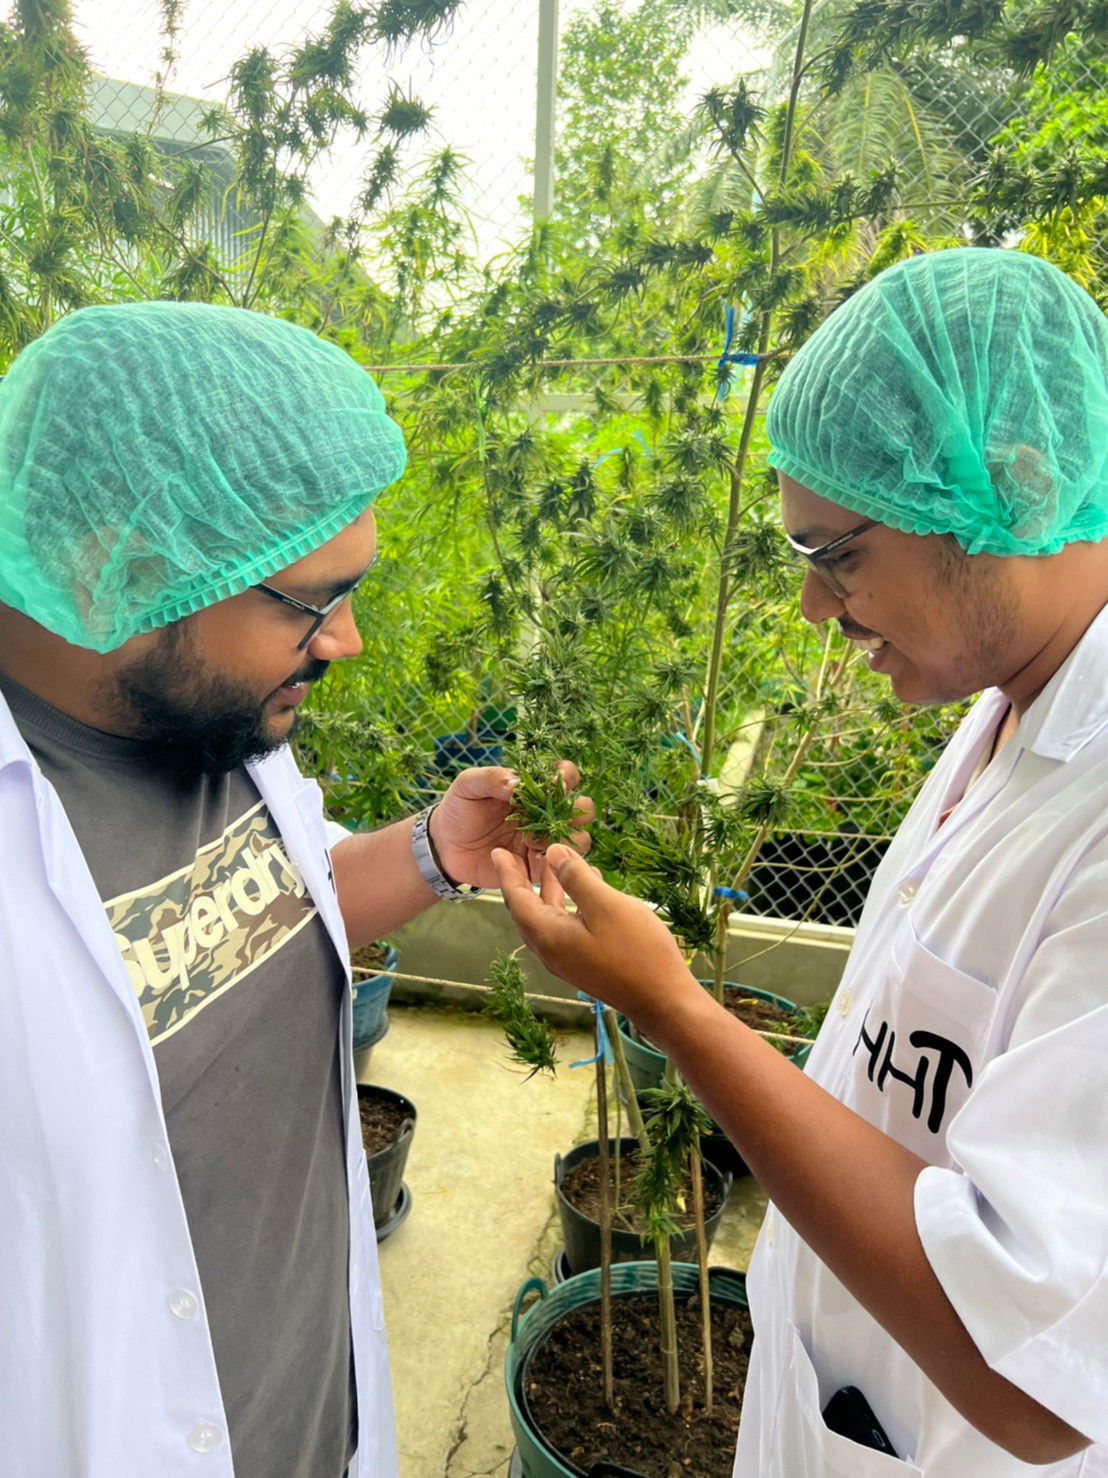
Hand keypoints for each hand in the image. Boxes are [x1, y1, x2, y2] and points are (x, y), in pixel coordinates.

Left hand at [430, 763, 593, 889]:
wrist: (443, 847)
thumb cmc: (458, 809)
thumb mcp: (468, 785)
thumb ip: (492, 777)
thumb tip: (517, 784)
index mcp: (533, 789)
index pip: (565, 775)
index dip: (567, 777)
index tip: (555, 782)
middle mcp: (545, 814)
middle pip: (582, 809)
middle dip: (579, 811)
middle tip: (557, 815)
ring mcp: (543, 841)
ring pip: (579, 840)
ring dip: (567, 839)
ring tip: (537, 841)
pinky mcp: (535, 867)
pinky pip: (558, 868)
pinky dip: (553, 862)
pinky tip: (531, 857)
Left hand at [491, 843, 697, 1026]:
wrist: (663, 1001)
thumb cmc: (637, 951)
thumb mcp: (605, 905)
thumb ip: (576, 878)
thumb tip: (553, 852)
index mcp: (548, 935)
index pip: (517, 899)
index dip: (507, 873)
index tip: (497, 851)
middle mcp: (550, 950)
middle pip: (527, 909)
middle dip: (523, 879)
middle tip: (520, 853)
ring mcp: (567, 959)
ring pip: (547, 918)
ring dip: (548, 889)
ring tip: (553, 862)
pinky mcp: (584, 963)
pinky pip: (564, 926)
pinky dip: (567, 903)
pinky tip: (587, 887)